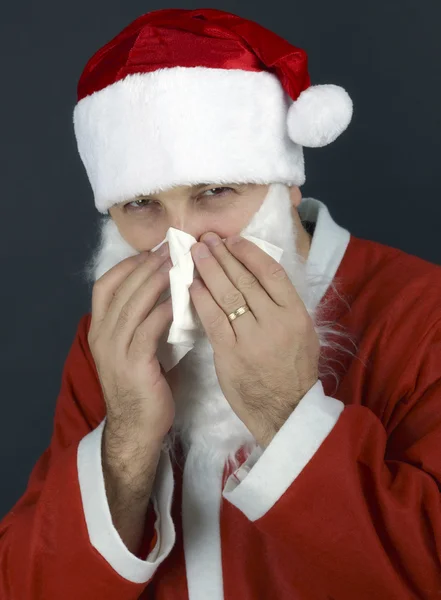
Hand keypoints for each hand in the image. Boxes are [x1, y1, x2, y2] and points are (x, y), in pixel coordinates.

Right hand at [87, 243, 174, 455]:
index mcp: (99, 330)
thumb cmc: (140, 386)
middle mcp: (102, 336)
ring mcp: (115, 351)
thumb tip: (164, 292)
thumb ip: (140, 323)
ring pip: (133, 305)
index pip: (104, 286)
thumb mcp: (133, 349)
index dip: (127, 266)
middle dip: (146, 266)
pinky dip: (163, 311)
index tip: (151, 252)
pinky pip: (148, 329)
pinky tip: (179, 298)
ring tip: (175, 264)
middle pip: (121, 290)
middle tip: (170, 249)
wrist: (135, 428)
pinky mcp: (133, 365)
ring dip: (155, 282)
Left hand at [189, 233, 319, 447]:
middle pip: (245, 280)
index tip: (232, 240)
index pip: (271, 273)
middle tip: (206, 239)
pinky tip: (191, 285)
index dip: (249, 252)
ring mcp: (252, 338)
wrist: (285, 409)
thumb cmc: (295, 369)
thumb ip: (283, 304)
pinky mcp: (231, 354)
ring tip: (195, 254)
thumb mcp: (303, 332)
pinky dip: (201, 300)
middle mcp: (276, 322)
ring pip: (227, 296)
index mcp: (296, 314)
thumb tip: (258, 273)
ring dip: (209, 271)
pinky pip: (213, 320)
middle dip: (222, 256)